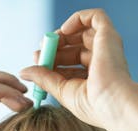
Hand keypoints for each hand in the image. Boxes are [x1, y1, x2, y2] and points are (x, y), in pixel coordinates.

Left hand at [19, 8, 131, 129]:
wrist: (113, 104)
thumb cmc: (93, 105)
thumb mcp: (62, 91)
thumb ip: (44, 78)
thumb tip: (24, 71)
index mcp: (95, 77)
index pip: (70, 63)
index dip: (52, 60)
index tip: (37, 61)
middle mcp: (103, 61)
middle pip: (74, 46)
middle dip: (54, 48)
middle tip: (39, 52)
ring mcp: (107, 47)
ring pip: (82, 31)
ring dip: (61, 35)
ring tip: (50, 43)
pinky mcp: (109, 35)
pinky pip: (95, 17)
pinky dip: (77, 19)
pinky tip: (65, 30)